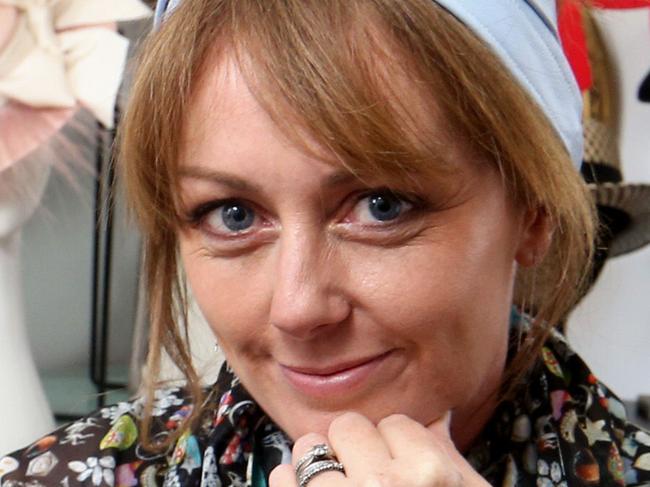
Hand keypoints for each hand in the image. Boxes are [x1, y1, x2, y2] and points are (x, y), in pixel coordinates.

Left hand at [269, 412, 489, 486]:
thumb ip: (450, 461)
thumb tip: (437, 418)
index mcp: (430, 477)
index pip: (396, 424)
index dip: (394, 445)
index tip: (394, 464)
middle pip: (349, 427)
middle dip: (353, 448)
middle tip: (361, 475)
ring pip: (309, 448)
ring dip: (316, 465)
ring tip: (332, 486)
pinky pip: (282, 480)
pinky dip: (289, 484)